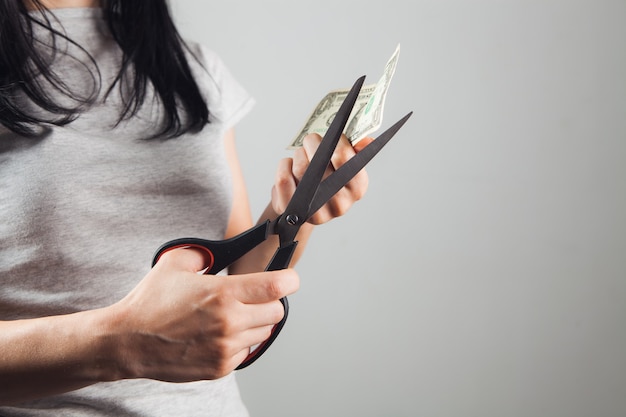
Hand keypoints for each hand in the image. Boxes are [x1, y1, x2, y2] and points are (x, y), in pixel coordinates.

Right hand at [109, 248, 298, 380]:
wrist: (127, 342)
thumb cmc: (149, 303)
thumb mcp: (174, 263)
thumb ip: (203, 252)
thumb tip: (219, 251)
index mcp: (223, 294)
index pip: (278, 286)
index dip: (289, 280)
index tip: (288, 279)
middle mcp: (230, 322)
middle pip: (277, 312)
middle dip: (269, 302)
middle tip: (253, 297)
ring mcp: (226, 348)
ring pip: (264, 333)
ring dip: (255, 322)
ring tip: (231, 316)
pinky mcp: (220, 367)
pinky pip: (246, 351)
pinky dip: (239, 343)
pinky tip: (218, 334)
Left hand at [272, 133, 372, 224]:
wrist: (305, 207)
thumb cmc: (326, 181)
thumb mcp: (345, 166)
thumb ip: (355, 151)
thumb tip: (366, 141)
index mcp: (357, 188)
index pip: (344, 157)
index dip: (335, 139)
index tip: (331, 135)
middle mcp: (340, 203)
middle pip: (320, 161)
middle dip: (313, 143)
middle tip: (311, 140)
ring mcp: (315, 211)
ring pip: (301, 168)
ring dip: (298, 154)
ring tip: (301, 155)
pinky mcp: (293, 211)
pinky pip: (284, 178)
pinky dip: (284, 165)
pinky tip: (289, 166)